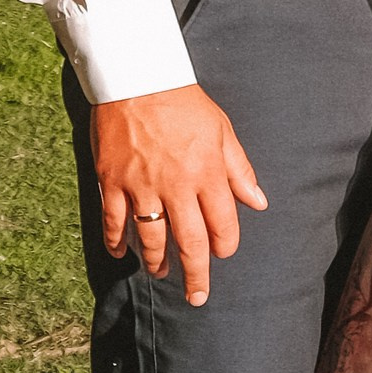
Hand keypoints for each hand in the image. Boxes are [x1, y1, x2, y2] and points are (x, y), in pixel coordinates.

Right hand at [90, 85, 267, 309]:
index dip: (224, 246)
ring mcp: (141, 185)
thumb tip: (259, 203)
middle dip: (196, 275)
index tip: (222, 254)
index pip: (222, 225)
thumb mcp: (222, 130)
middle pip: (189, 242)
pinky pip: (114, 221)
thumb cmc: (184, 102)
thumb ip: (240, 170)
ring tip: (161, 273)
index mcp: (207, 172)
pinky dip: (116, 241)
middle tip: (197, 297)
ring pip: (151, 238)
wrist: (137, 75)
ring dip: (156, 262)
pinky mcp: (112, 180)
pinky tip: (121, 253)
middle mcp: (176, 185)